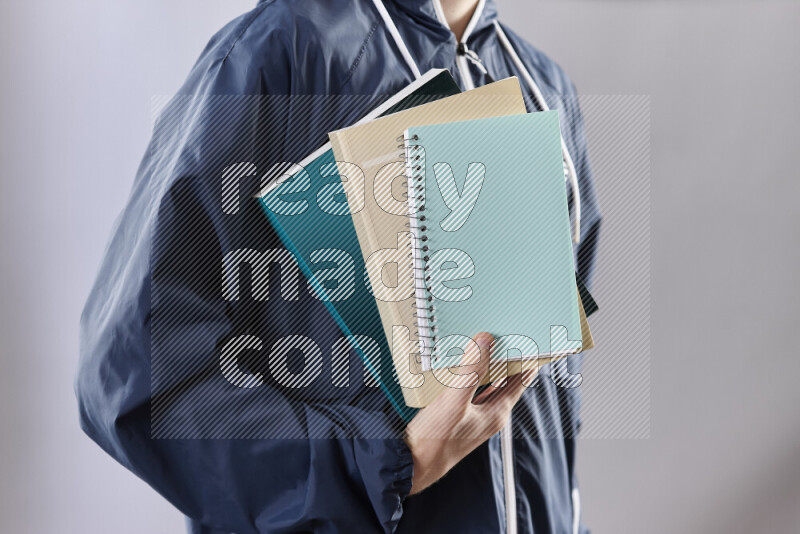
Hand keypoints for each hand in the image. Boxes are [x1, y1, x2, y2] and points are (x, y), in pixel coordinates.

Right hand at [404, 332, 538, 494]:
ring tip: (487, 345)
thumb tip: (486, 341)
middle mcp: (489, 415)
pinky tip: (463, 368)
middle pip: (506, 380)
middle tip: (507, 335)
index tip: (532, 340)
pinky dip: (472, 376)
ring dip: (489, 366)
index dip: (527, 360)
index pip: (521, 380)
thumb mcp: (455, 400)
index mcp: (497, 413)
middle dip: (508, 359)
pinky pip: (472, 390)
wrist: (413, 464)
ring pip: (489, 384)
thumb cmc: (435, 440)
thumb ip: (471, 370)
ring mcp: (475, 416)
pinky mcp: (460, 416)